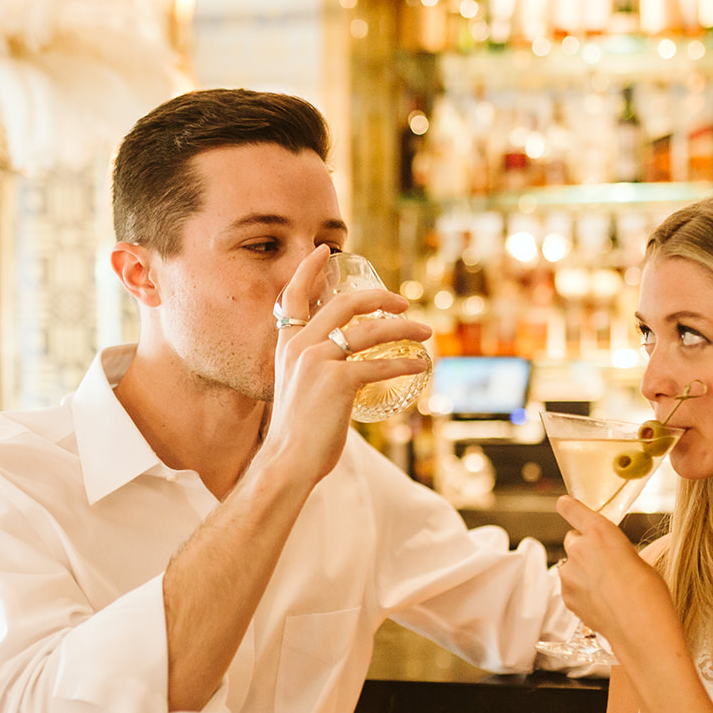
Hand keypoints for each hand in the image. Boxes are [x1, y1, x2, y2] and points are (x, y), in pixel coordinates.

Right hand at [265, 246, 430, 480]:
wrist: (288, 462)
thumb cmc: (297, 433)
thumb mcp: (297, 389)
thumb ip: (314, 371)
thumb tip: (346, 369)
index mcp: (288, 346)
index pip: (294, 297)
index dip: (308, 271)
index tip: (325, 251)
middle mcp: (300, 348)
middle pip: (344, 305)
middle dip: (378, 298)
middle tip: (403, 303)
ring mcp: (319, 362)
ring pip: (370, 332)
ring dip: (404, 329)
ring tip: (425, 333)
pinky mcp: (338, 382)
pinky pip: (379, 364)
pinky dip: (405, 363)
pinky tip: (420, 365)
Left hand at [555, 495, 671, 653]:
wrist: (641, 629)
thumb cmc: (650, 593)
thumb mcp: (637, 558)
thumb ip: (614, 550)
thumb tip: (606, 557)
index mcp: (601, 532)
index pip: (573, 509)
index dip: (569, 507)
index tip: (565, 504)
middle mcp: (580, 549)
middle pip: (573, 539)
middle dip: (584, 547)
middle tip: (605, 562)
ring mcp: (569, 574)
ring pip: (570, 565)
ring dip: (581, 570)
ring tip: (606, 588)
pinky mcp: (566, 596)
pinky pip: (570, 586)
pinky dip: (580, 590)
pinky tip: (601, 601)